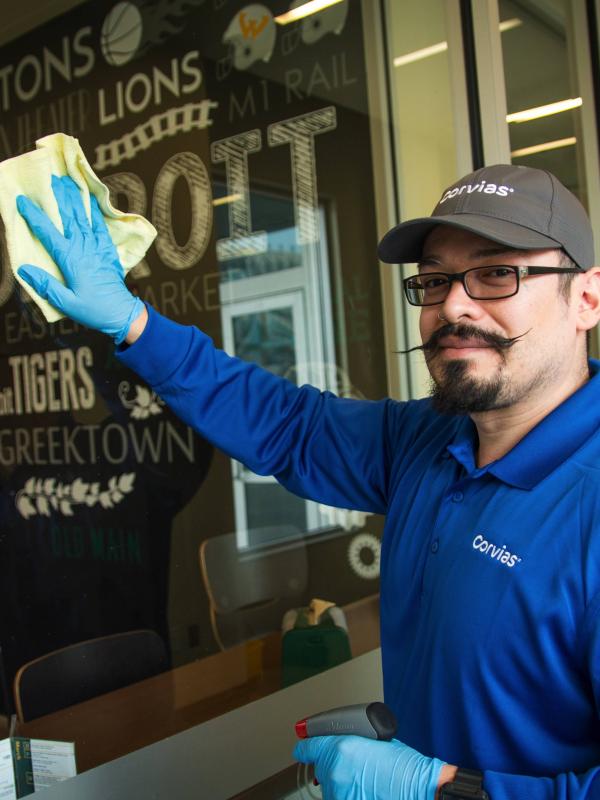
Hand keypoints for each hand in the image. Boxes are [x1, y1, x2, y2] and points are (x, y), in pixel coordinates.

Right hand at [17, 175, 143, 343]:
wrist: (121, 313)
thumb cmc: (93, 310)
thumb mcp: (66, 303)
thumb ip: (46, 285)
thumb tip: (24, 269)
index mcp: (70, 259)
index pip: (47, 232)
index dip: (34, 215)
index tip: (22, 200)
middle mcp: (83, 248)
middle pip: (67, 216)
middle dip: (57, 196)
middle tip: (49, 177)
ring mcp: (97, 247)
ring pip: (83, 216)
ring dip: (74, 198)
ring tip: (66, 181)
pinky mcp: (107, 250)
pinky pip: (100, 225)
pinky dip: (94, 211)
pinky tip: (90, 200)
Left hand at [294, 735, 445, 799]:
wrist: (420, 790)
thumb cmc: (406, 768)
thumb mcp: (375, 742)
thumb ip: (352, 743)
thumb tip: (341, 749)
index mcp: (341, 748)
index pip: (310, 747)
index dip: (305, 746)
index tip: (301, 748)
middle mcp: (335, 772)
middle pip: (322, 767)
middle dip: (334, 766)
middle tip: (358, 768)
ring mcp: (339, 794)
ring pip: (330, 788)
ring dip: (342, 785)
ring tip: (368, 784)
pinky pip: (339, 797)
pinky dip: (349, 794)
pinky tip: (367, 791)